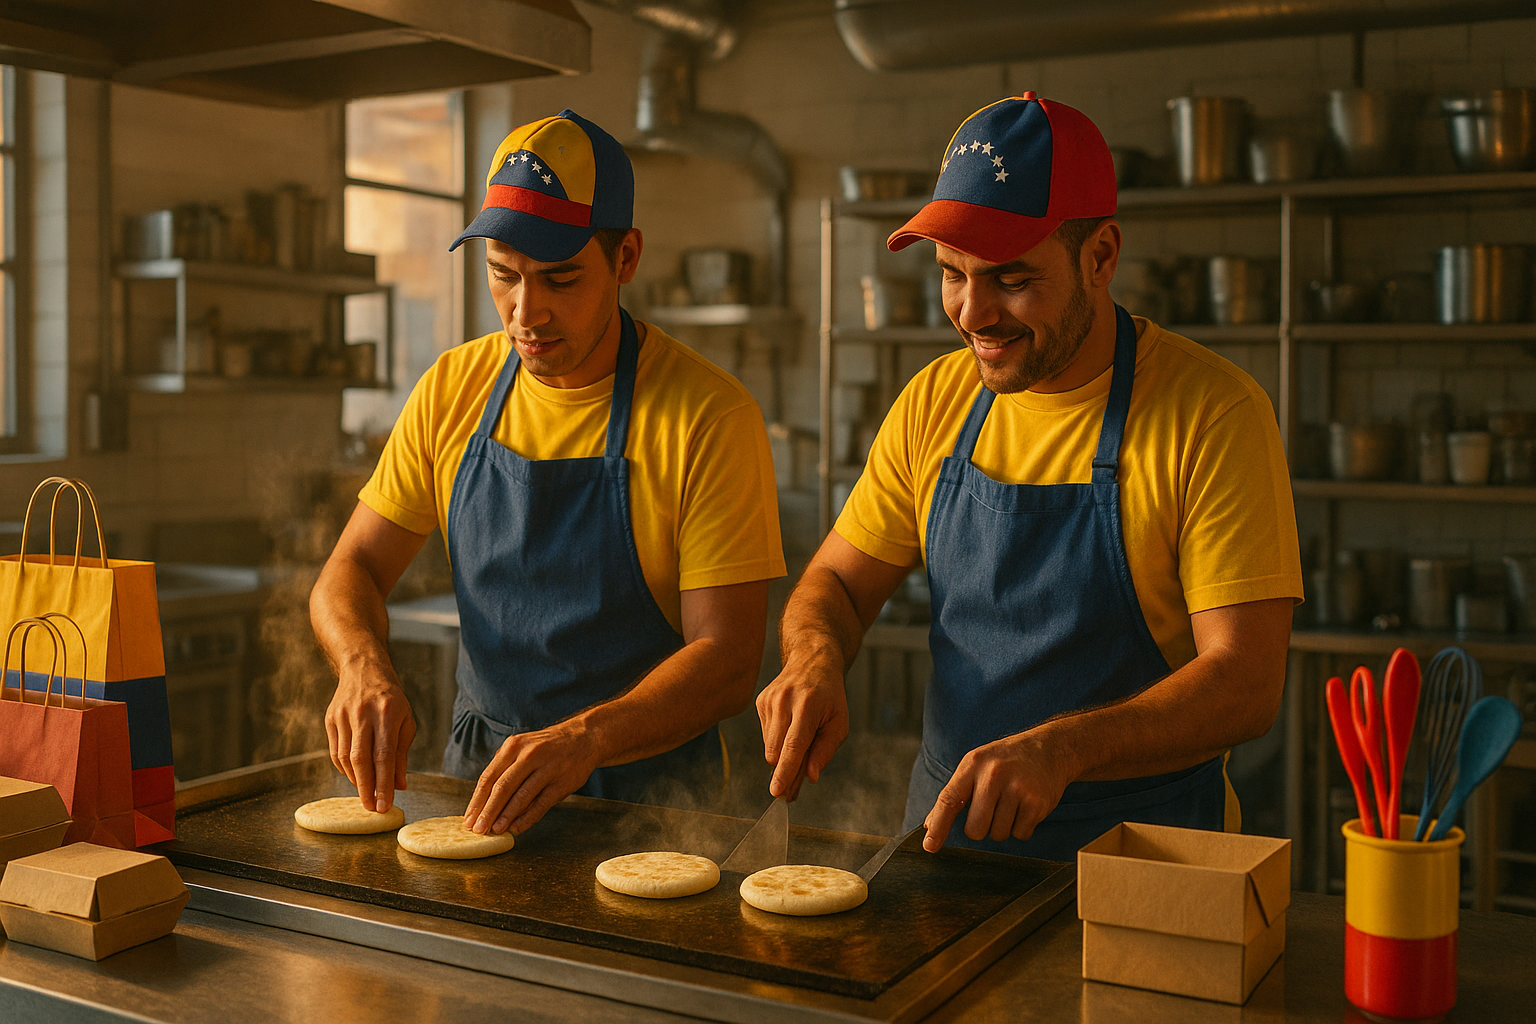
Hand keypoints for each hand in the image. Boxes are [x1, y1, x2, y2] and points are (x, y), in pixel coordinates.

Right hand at [324, 660, 416, 812]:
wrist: (363, 668)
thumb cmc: (391, 698)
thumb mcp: (406, 721)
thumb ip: (401, 754)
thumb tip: (400, 785)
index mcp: (387, 712)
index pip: (384, 755)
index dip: (384, 783)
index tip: (385, 805)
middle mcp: (363, 713)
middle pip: (360, 759)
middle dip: (366, 788)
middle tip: (372, 808)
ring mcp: (343, 716)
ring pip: (345, 757)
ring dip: (355, 780)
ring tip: (366, 792)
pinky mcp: (330, 719)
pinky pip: (335, 752)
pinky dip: (345, 769)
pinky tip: (354, 776)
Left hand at [463, 720, 601, 834]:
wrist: (583, 737)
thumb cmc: (546, 747)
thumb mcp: (523, 748)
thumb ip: (505, 770)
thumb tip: (483, 803)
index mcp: (514, 746)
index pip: (489, 777)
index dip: (477, 800)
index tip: (468, 819)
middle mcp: (529, 755)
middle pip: (502, 787)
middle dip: (488, 811)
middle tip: (478, 829)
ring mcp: (547, 768)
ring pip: (522, 796)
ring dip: (506, 816)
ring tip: (495, 830)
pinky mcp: (562, 782)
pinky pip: (541, 804)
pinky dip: (527, 818)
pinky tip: (517, 828)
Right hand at [756, 650, 849, 799]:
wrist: (812, 661)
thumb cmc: (830, 696)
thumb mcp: (839, 722)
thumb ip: (826, 750)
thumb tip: (811, 776)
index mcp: (807, 705)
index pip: (793, 745)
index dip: (785, 771)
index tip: (777, 791)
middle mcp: (784, 701)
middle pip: (776, 751)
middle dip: (783, 772)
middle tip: (793, 790)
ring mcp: (769, 701)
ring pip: (769, 746)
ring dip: (782, 755)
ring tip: (800, 745)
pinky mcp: (760, 702)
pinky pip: (766, 735)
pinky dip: (778, 740)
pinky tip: (791, 726)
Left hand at [922, 728, 1077, 852]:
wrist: (1050, 748)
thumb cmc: (1006, 760)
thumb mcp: (976, 765)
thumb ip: (954, 794)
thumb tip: (930, 824)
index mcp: (973, 764)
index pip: (949, 800)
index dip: (938, 826)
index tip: (930, 846)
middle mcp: (994, 775)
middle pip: (975, 829)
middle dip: (980, 828)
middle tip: (991, 810)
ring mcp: (1017, 788)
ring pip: (998, 834)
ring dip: (1003, 827)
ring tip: (1011, 803)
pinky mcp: (1037, 802)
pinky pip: (1020, 834)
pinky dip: (1022, 827)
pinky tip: (1025, 806)